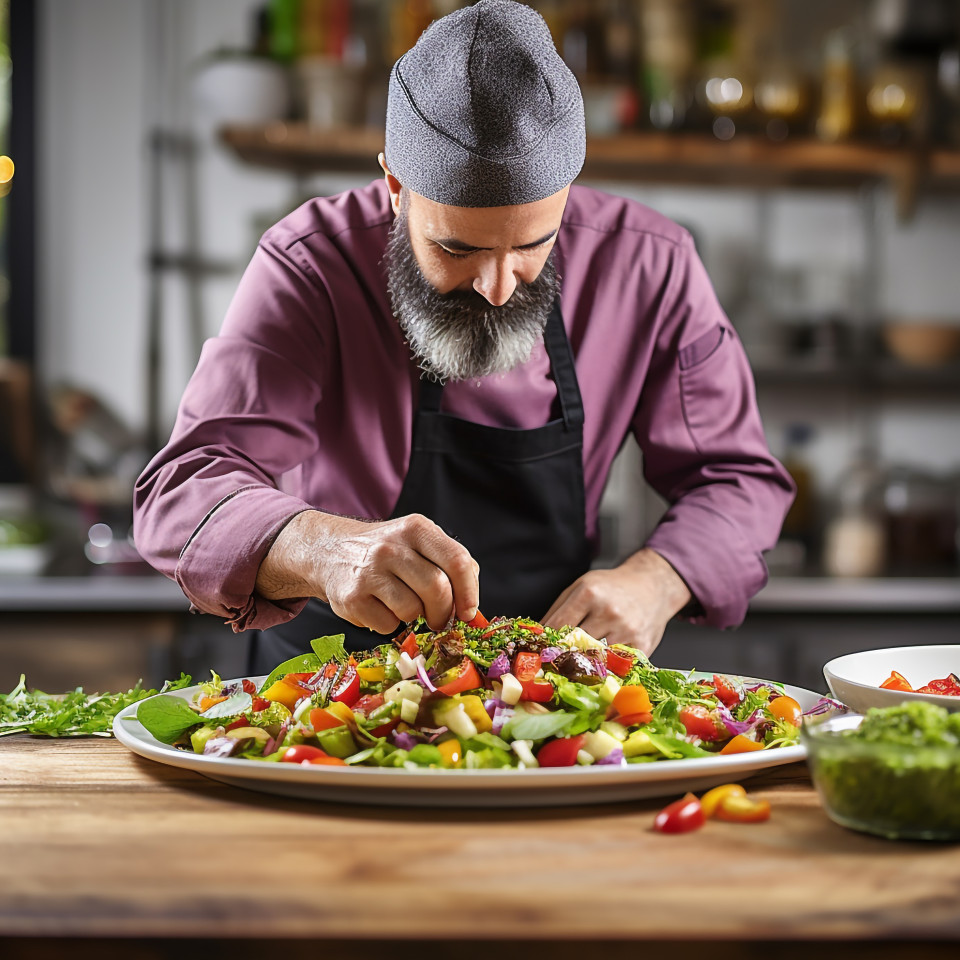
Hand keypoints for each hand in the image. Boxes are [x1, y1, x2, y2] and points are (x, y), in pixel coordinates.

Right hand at [255, 511, 479, 633]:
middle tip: (438, 620)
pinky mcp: (352, 597)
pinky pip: (387, 625)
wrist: (330, 551)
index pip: (457, 561)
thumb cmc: (387, 552)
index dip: (469, 592)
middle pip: (437, 589)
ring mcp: (369, 571)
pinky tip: (379, 608)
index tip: (468, 612)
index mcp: (416, 528)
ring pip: (412, 610)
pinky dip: (389, 625)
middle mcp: (392, 546)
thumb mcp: (418, 542)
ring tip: (401, 605)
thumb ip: (448, 565)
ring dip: (413, 617)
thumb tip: (469, 606)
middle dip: (443, 613)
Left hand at [541, 548, 691, 655]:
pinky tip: (601, 665)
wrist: (653, 585)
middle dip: (563, 656)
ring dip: (584, 664)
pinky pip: (616, 665)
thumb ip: (559, 609)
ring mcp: (626, 630)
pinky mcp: (641, 645)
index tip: (539, 653)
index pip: (559, 626)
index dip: (546, 642)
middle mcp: (608, 611)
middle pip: (575, 645)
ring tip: (578, 665)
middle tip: (555, 664)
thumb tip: (538, 636)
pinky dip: (606, 668)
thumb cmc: (612, 587)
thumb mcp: (582, 585)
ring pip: (594, 659)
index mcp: (589, 593)